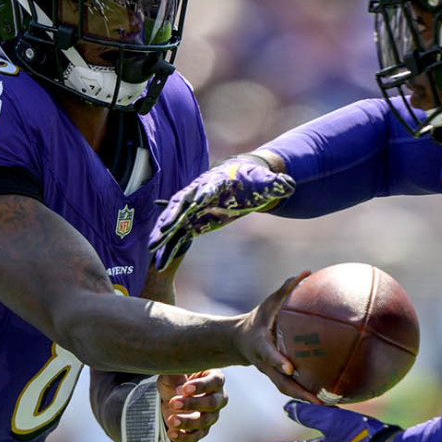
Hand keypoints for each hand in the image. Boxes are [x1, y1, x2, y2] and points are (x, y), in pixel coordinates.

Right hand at [149, 156, 295, 269]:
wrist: (240, 180)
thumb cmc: (253, 179)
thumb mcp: (266, 181)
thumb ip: (276, 183)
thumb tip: (289, 184)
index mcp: (217, 182)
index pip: (208, 188)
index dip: (202, 194)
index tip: (197, 202)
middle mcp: (199, 194)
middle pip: (183, 204)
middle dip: (173, 215)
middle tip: (164, 227)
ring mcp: (193, 209)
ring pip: (174, 221)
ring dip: (163, 234)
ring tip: (152, 248)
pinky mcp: (192, 222)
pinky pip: (177, 236)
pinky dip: (168, 246)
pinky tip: (159, 261)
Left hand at [157, 370, 226, 441]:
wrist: (170, 397)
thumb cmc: (176, 380)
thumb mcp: (172, 374)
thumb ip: (175, 374)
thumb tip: (180, 388)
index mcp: (214, 378)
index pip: (215, 381)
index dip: (202, 386)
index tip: (185, 388)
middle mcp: (218, 397)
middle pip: (212, 403)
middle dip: (193, 404)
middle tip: (173, 402)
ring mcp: (211, 415)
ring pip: (204, 421)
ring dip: (187, 422)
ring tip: (171, 420)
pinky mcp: (202, 430)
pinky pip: (196, 436)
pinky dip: (183, 436)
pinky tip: (171, 432)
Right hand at [236, 271, 322, 404]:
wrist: (238, 341)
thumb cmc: (258, 319)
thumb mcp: (269, 302)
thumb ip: (286, 288)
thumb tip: (308, 271)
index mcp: (261, 346)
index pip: (268, 355)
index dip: (277, 361)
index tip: (289, 367)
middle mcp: (265, 364)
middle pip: (280, 383)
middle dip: (298, 393)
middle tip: (318, 401)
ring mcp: (270, 374)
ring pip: (286, 390)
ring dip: (305, 399)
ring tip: (328, 405)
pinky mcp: (276, 378)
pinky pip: (292, 387)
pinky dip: (306, 393)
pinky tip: (327, 396)